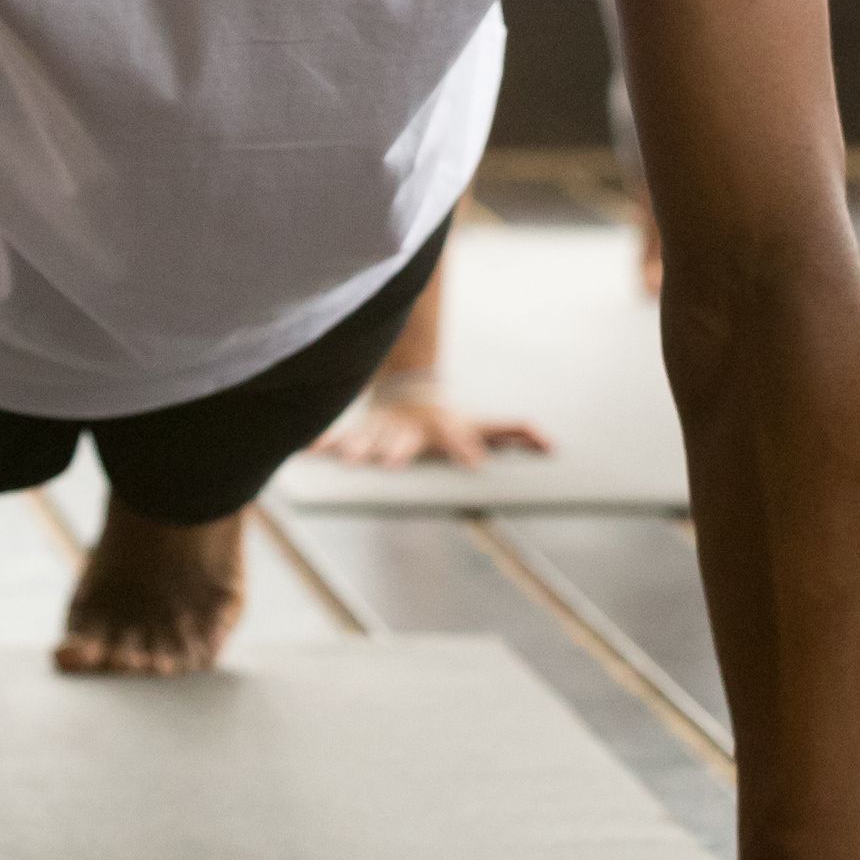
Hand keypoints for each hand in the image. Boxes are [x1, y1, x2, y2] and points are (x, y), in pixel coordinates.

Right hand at [312, 394, 550, 468]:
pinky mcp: (360, 434)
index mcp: (442, 428)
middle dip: (397, 451)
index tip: (475, 464)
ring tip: (344, 461)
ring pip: (366, 439)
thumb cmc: (451, 420)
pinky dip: (323, 445)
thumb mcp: (484, 425)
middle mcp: (410, 431)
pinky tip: (306, 452)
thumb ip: (515, 432)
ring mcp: (383, 431)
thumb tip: (552, 443)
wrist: (410, 394)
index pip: (457, 437)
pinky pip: (339, 439)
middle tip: (391, 464)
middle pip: (403, 442)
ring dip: (355, 450)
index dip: (466, 448)